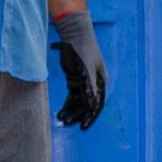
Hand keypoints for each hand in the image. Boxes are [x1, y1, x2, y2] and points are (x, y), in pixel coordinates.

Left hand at [53, 10, 105, 129]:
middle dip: (77, 114)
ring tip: (62, 119)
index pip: (97, 104)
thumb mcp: (87, 68)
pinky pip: (71, 96)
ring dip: (70, 110)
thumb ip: (90, 86)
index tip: (83, 125)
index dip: (90, 115)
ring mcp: (83, 83)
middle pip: (86, 105)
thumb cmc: (85, 49)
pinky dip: (67, 103)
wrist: (76, 36)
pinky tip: (61, 112)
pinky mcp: (74, 80)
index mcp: (100, 83)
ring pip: (78, 101)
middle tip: (67, 123)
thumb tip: (93, 103)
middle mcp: (93, 85)